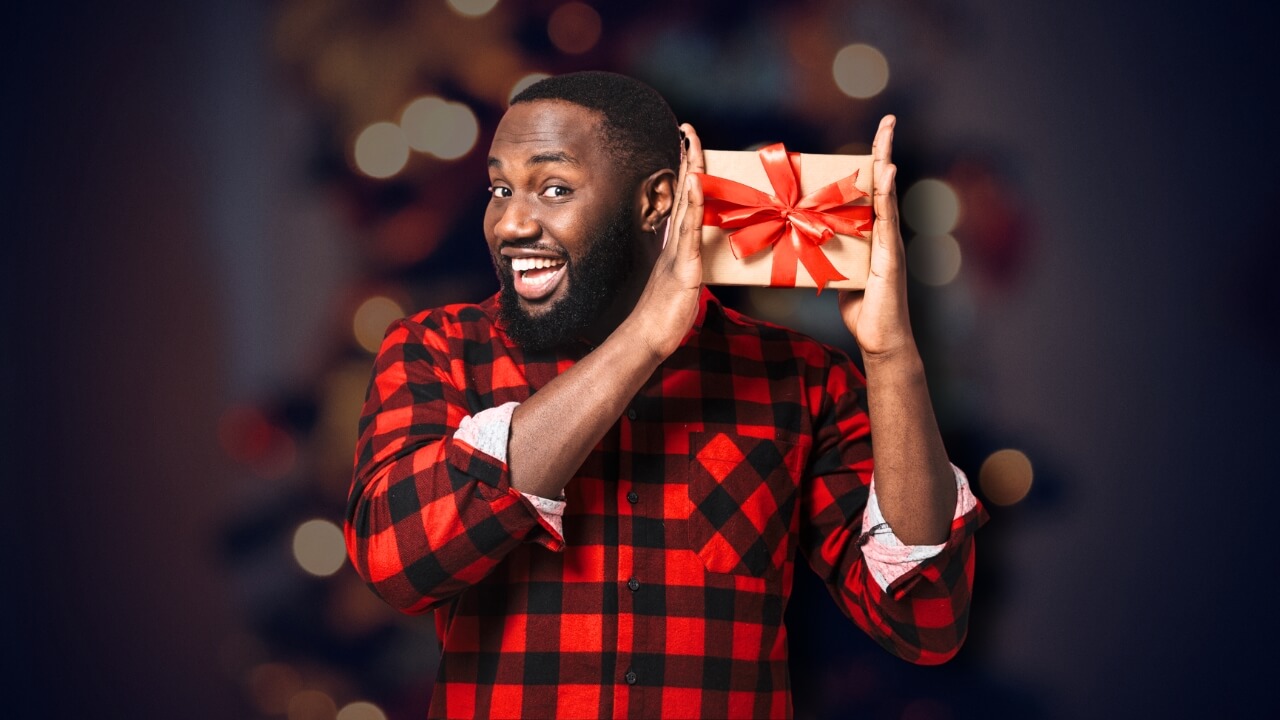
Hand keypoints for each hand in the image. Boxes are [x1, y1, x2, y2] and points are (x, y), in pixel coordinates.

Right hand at [625, 123, 705, 359]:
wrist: (647, 338)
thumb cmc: (662, 316)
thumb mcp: (678, 286)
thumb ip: (682, 267)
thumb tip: (687, 257)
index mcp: (675, 243)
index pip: (683, 199)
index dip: (685, 171)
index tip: (686, 144)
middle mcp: (675, 242)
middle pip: (684, 192)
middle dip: (687, 160)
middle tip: (687, 130)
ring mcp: (678, 252)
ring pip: (687, 204)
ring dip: (691, 172)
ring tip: (691, 144)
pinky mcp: (684, 266)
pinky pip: (691, 231)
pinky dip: (694, 205)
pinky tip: (697, 184)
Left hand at [838, 115, 915, 360]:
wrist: (880, 339)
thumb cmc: (860, 309)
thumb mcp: (836, 271)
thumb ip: (827, 252)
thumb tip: (802, 239)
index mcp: (870, 232)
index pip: (872, 188)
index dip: (874, 159)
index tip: (877, 131)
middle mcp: (883, 232)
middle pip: (883, 182)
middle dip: (885, 149)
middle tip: (888, 118)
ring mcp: (889, 242)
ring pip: (887, 195)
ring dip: (886, 162)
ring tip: (886, 133)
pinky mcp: (890, 257)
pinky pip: (886, 221)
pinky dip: (886, 195)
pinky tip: (886, 173)